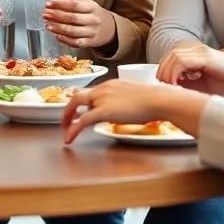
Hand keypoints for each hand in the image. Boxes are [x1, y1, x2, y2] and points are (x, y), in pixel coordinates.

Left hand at [42, 0, 116, 49]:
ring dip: (58, 29)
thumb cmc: (94, 14)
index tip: (48, 4)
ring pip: (73, 32)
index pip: (75, 5)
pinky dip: (66, 40)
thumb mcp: (88, 2)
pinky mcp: (89, 42)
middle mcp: (93, 20)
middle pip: (73, 18)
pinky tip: (57, 36)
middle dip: (56, 16)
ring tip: (48, 25)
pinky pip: (76, 43)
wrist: (109, 29)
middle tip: (45, 14)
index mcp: (92, 8)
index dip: (60, 4)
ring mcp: (92, 33)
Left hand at [62, 79, 181, 143]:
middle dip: (70, 108)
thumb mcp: (136, 97)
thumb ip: (125, 102)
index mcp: (110, 84)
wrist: (158, 100)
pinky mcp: (103, 111)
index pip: (91, 92)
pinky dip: (73, 129)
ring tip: (65, 129)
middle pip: (79, 96)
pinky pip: (82, 120)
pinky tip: (69, 139)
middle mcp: (103, 89)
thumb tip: (124, 111)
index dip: (83, 102)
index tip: (79, 110)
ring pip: (77, 105)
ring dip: (67, 117)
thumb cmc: (154, 100)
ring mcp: (102, 98)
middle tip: (66, 119)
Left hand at [157, 42, 223, 95]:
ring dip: (168, 73)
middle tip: (166, 88)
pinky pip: (182, 62)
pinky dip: (175, 73)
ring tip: (172, 87)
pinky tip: (178, 84)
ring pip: (174, 58)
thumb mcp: (204, 84)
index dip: (164, 71)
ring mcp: (201, 52)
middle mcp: (196, 49)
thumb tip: (172, 88)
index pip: (171, 58)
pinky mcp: (206, 57)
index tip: (167, 87)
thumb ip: (189, 83)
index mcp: (195, 54)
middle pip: (169, 56)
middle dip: (163, 72)